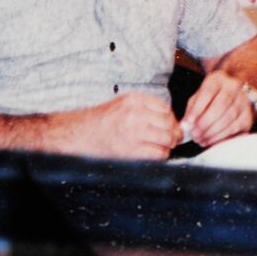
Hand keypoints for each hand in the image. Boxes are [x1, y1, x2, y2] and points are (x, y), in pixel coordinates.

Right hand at [54, 91, 180, 159]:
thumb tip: (169, 118)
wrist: (81, 134)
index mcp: (134, 100)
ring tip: (164, 146)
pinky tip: (156, 154)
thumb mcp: (123, 103)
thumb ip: (144, 107)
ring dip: (169, 144)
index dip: (172, 119)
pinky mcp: (132, 150)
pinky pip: (159, 154)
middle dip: (175, 132)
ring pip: (167, 139)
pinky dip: (162, 155)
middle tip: (174, 138)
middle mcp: (136, 114)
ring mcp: (134, 132)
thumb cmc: (101, 120)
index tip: (171, 125)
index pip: (165, 108)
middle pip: (170, 123)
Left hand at [182, 71, 255, 146]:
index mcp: (218, 78)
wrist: (237, 94)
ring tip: (201, 139)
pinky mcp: (248, 116)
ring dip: (212, 132)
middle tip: (194, 135)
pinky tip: (211, 141)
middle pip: (220, 106)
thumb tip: (185, 126)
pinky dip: (221, 137)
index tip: (188, 122)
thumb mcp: (200, 95)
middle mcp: (234, 87)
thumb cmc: (213, 97)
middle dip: (205, 123)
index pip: (208, 92)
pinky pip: (235, 129)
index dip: (197, 108)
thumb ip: (192, 108)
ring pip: (229, 118)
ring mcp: (244, 101)